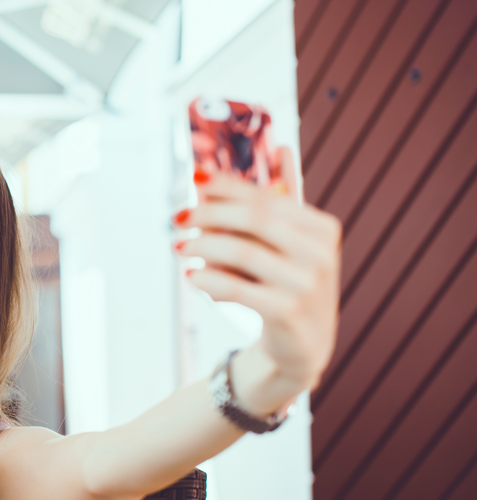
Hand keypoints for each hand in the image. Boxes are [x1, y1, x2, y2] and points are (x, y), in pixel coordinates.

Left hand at [174, 147, 341, 406]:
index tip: (193, 180)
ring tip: (180, 249)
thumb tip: (264, 152)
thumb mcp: (286, 244)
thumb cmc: (286, 286)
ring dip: (203, 247)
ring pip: (243, 252)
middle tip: (178, 220)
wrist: (301, 347)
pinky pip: (239, 288)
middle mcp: (321, 253)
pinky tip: (192, 277)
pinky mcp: (289, 313)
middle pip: (254, 219)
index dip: (226, 186)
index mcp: (321, 227)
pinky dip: (210, 279)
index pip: (266, 197)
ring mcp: (308, 284)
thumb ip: (274, 204)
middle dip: (209, 215)